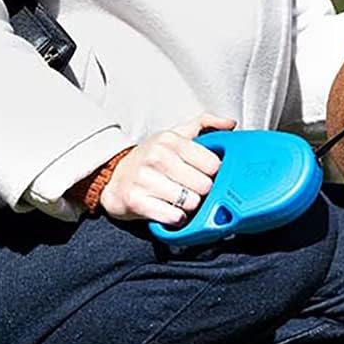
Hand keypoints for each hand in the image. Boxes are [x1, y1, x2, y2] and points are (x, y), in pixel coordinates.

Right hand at [99, 113, 235, 223]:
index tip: (203, 175)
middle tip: (190, 190)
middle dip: (201, 192)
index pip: (213, 164)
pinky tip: (170, 210)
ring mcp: (145, 179)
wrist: (113, 177)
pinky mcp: (136, 200)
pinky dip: (176, 218)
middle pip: (204, 185)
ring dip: (189, 206)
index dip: (212, 174)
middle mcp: (157, 157)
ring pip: (190, 202)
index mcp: (171, 140)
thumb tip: (230, 124)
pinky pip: (173, 217)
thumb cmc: (150, 159)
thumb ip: (205, 124)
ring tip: (180, 200)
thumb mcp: (176, 135)